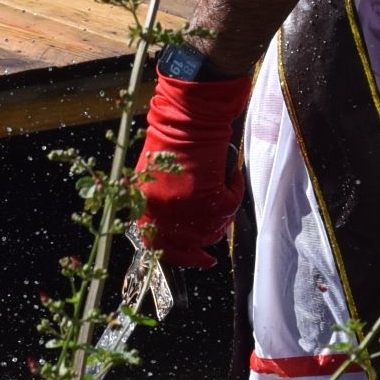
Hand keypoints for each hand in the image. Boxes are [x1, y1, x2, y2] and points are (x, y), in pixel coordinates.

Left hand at [133, 70, 254, 268]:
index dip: (176, 256)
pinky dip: (234, 191)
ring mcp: (188, 212)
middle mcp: (163, 215)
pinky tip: (229, 175)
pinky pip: (231, 208)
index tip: (193, 259)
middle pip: (185, 247)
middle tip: (209, 257)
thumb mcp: (151, 177)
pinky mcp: (212, 202)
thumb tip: (173, 228)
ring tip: (221, 194)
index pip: (157, 245)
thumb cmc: (168, 141)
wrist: (186, 120)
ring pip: (212, 231)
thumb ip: (157, 203)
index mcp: (144, 208)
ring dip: (219, 217)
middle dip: (199, 252)